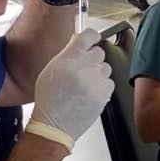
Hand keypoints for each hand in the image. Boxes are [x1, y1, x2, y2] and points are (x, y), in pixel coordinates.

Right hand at [29, 28, 111, 144]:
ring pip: (105, 67)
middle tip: (83, 70)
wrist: (55, 124)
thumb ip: (66, 54)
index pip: (88, 36)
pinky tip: (90, 93)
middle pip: (99, 52)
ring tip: (85, 84)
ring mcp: (95, 80)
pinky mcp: (104, 93)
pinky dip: (103, 86)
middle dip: (92, 59)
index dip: (92, 36)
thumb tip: (78, 41)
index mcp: (68, 58)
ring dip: (98, 73)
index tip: (92, 39)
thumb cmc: (50, 99)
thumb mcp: (51, 70)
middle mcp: (84, 67)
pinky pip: (110, 82)